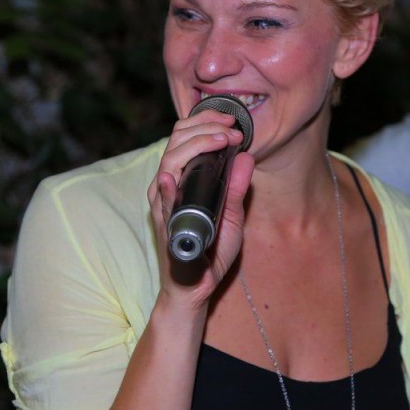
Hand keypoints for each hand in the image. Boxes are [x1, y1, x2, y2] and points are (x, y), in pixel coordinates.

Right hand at [147, 109, 254, 311]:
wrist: (197, 287)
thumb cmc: (210, 252)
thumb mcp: (232, 215)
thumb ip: (238, 187)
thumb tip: (247, 157)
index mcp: (182, 180)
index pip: (184, 137)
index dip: (207, 122)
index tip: (233, 124)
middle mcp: (168, 187)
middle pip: (175, 142)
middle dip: (204, 127)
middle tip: (232, 130)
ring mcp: (164, 205)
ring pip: (169, 162)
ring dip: (195, 146)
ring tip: (220, 140)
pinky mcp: (164, 227)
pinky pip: (162, 204)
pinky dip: (166, 188)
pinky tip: (170, 177)